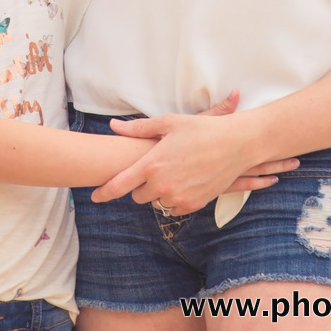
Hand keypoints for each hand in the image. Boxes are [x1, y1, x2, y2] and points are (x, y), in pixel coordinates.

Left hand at [93, 98, 293, 214]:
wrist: (236, 144)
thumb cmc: (201, 130)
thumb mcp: (169, 123)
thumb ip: (139, 129)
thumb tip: (114, 126)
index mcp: (152, 164)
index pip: (119, 184)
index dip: (104, 192)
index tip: (94, 197)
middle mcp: (162, 185)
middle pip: (138, 196)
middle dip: (142, 185)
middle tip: (154, 169)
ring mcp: (178, 197)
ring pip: (157, 202)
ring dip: (159, 192)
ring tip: (173, 173)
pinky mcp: (193, 205)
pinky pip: (174, 208)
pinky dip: (175, 198)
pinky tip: (184, 181)